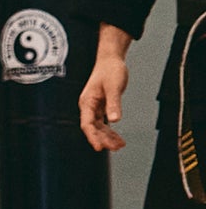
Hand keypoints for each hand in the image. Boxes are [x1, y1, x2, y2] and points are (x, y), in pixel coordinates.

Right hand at [79, 27, 130, 151]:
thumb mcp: (113, 87)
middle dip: (103, 139)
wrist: (111, 60)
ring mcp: (95, 108)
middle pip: (93, 128)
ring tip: (120, 146)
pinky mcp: (102, 107)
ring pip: (99, 127)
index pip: (87, 124)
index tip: (99, 147)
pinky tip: (118, 138)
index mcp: (87, 102)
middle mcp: (88, 107)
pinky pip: (104, 123)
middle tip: (116, 148)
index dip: (92, 136)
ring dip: (108, 137)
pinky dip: (111, 131)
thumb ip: (114, 103)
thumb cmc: (110, 70)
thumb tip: (115, 120)